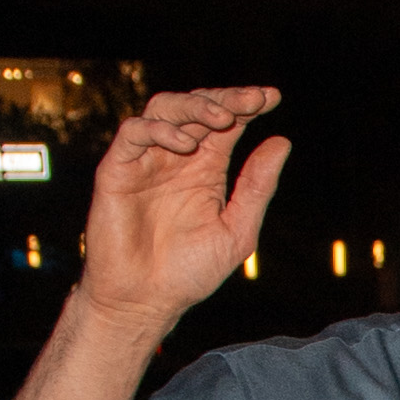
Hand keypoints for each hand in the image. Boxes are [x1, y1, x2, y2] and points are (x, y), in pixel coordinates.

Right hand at [80, 87, 289, 333]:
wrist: (145, 302)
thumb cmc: (189, 273)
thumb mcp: (237, 230)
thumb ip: (256, 188)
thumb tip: (282, 141)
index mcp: (205, 169)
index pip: (227, 123)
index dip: (247, 105)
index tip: (273, 97)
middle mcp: (175, 157)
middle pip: (197, 107)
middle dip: (225, 98)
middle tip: (252, 100)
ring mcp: (145, 160)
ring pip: (164, 109)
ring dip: (195, 106)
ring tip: (224, 119)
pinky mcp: (117, 169)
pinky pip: (134, 133)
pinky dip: (160, 131)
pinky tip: (187, 144)